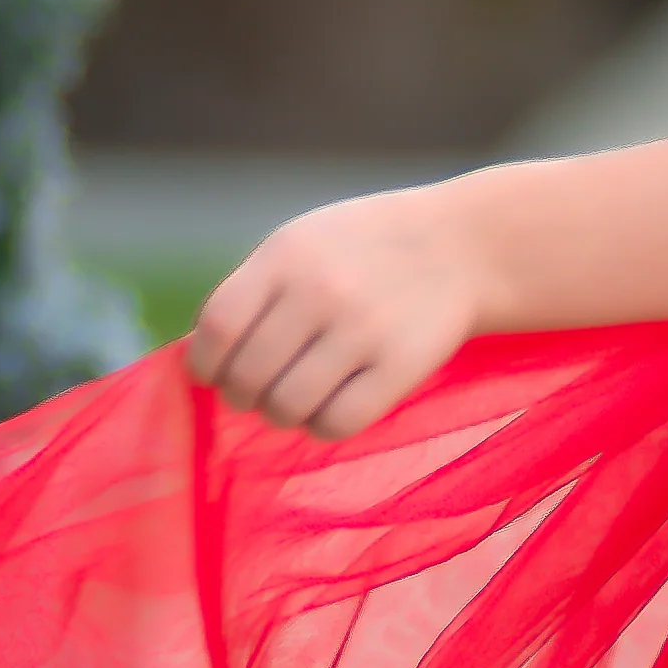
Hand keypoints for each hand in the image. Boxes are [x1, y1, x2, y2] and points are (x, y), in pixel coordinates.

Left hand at [187, 185, 493, 438]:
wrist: (464, 246)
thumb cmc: (368, 249)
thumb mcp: (304, 242)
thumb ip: (255, 290)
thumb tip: (203, 357)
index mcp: (287, 256)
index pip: (217, 327)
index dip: (206, 364)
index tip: (215, 374)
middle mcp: (320, 291)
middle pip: (248, 376)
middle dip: (243, 396)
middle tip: (257, 394)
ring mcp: (362, 330)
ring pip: (288, 407)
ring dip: (281, 415)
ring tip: (294, 402)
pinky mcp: (400, 367)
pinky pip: (336, 423)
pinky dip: (322, 426)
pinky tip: (330, 407)